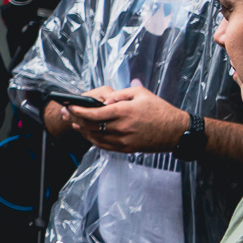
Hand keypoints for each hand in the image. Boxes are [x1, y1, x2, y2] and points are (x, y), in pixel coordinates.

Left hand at [68, 84, 186, 152]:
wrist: (177, 131)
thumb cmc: (160, 110)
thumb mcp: (141, 93)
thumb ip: (120, 94)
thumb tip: (105, 99)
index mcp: (124, 112)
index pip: (94, 114)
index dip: (78, 111)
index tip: (69, 106)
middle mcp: (122, 127)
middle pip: (91, 126)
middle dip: (75, 119)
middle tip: (65, 113)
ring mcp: (124, 140)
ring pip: (95, 137)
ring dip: (82, 130)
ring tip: (73, 122)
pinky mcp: (127, 148)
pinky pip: (104, 145)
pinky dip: (93, 139)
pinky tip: (88, 133)